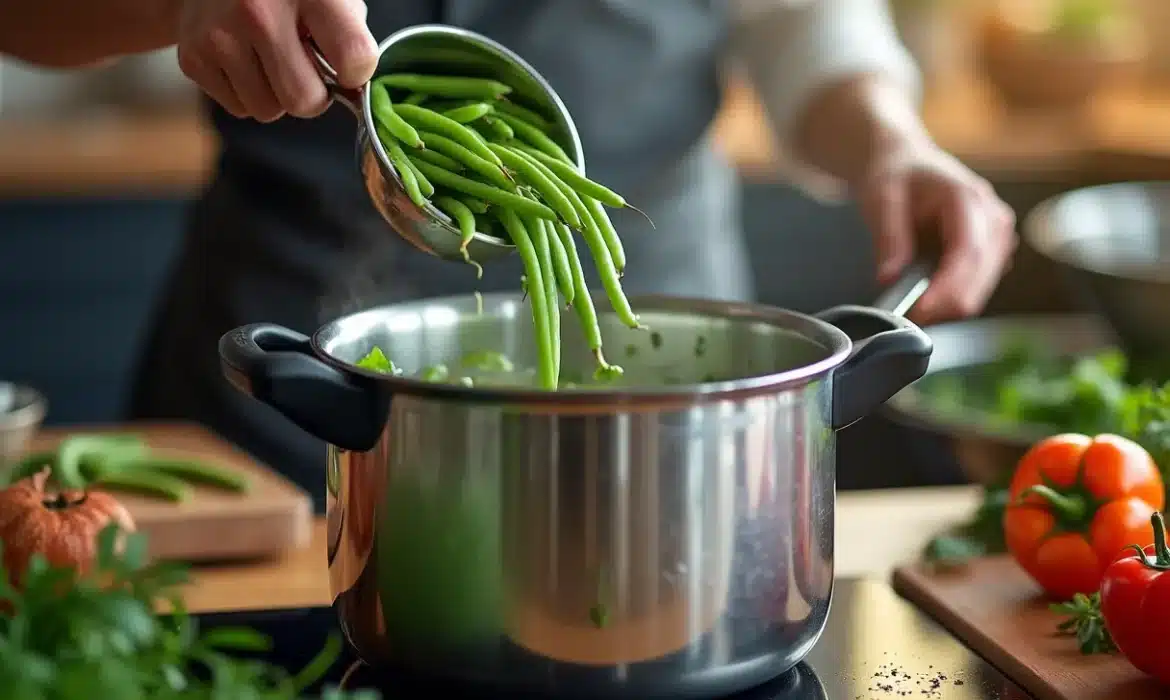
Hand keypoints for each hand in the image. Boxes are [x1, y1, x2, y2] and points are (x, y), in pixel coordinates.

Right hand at [176, 0, 377, 121]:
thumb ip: (350, 35)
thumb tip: (355, 88)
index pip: (354, 58)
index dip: (356, 72)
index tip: (347, 64)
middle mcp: (260, 10)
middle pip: (304, 100)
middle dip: (312, 95)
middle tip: (304, 69)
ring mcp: (221, 34)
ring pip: (268, 111)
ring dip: (276, 95)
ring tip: (268, 58)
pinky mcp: (194, 57)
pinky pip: (239, 108)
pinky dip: (247, 92)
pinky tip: (244, 58)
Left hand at [857, 143, 1016, 324]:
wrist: (906, 162)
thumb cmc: (895, 175)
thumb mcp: (881, 199)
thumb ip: (889, 238)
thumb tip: (889, 279)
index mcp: (968, 199)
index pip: (968, 254)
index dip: (946, 289)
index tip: (919, 313)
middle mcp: (994, 219)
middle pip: (980, 279)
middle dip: (943, 305)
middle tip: (904, 315)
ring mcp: (999, 238)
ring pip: (980, 290)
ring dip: (946, 304)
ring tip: (910, 299)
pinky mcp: (993, 253)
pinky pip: (976, 288)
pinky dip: (950, 297)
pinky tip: (925, 289)